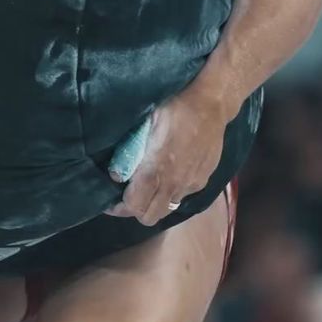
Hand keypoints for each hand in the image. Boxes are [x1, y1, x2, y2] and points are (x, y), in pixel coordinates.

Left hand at [106, 86, 231, 226]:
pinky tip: (169, 174)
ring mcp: (191, 184)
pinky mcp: (203, 179)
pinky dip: (172, 192)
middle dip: (136, 210)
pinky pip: (182, 196)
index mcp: (155, 170)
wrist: (211, 104)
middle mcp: (174, 183)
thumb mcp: (144, 124)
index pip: (134, 206)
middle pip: (150, 217)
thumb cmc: (173, 108)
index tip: (110, 202)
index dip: (118, 208)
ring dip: (155, 203)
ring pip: (168, 209)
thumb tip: (116, 174)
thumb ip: (130, 152)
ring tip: (149, 187)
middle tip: (128, 195)